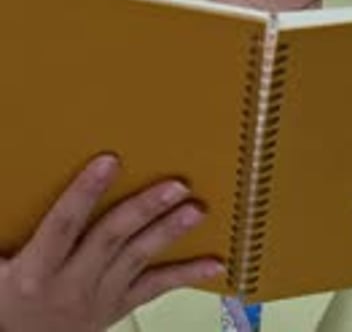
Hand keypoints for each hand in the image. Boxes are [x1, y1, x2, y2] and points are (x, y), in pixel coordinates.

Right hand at [0, 154, 223, 331]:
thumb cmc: (9, 299)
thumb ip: (10, 222)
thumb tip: (11, 177)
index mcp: (37, 269)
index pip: (63, 224)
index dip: (85, 192)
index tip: (108, 161)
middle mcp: (71, 283)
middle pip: (112, 238)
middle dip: (145, 209)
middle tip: (175, 184)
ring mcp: (98, 296)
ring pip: (138, 259)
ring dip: (169, 233)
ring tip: (196, 210)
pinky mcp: (117, 306)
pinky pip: (155, 289)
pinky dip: (187, 275)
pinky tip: (215, 263)